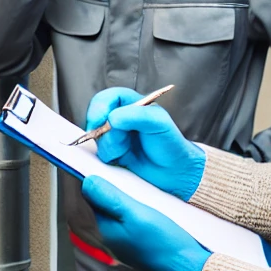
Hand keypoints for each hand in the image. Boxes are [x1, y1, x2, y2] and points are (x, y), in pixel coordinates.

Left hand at [82, 175, 211, 270]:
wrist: (188, 269)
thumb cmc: (163, 243)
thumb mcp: (136, 214)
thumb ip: (110, 199)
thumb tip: (88, 182)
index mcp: (106, 229)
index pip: (94, 197)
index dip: (102, 179)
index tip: (114, 166)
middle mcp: (114, 237)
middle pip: (109, 203)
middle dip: (118, 187)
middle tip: (133, 175)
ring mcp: (128, 242)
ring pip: (124, 211)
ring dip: (132, 198)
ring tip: (146, 188)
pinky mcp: (143, 243)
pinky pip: (136, 220)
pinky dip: (142, 209)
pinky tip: (155, 204)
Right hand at [86, 87, 204, 199]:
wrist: (173, 172)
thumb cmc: (170, 144)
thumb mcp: (158, 122)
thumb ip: (135, 115)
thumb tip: (112, 118)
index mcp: (131, 104)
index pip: (107, 98)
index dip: (98, 107)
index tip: (98, 119)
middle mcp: (121, 119)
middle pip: (97, 119)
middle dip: (105, 131)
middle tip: (122, 140)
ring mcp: (115, 136)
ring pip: (97, 138)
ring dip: (110, 146)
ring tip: (127, 150)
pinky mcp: (112, 153)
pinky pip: (99, 153)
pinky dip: (109, 157)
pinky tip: (123, 158)